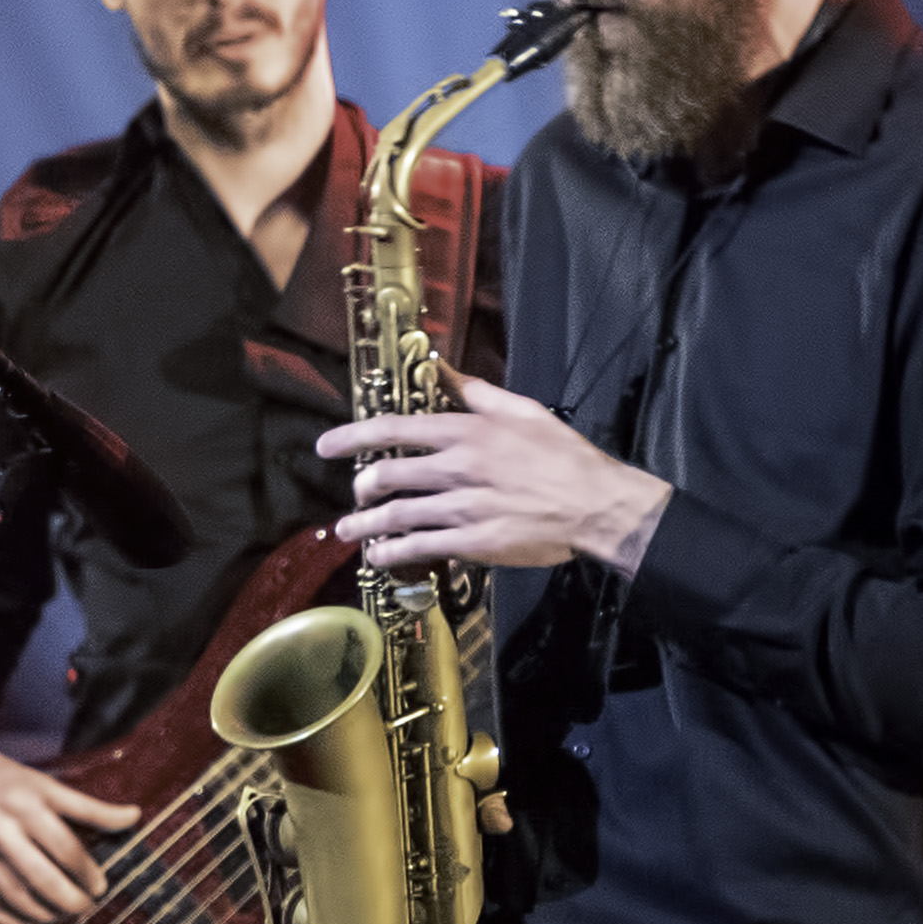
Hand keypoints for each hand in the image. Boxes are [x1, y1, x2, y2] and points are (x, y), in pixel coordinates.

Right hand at [0, 708, 144, 923]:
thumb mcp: (42, 783)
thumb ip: (87, 806)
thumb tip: (135, 817)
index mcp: (23, 799)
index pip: (65, 847)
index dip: (87, 873)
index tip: (100, 887)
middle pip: (39, 876)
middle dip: (69, 901)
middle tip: (85, 909)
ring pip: (11, 894)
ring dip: (41, 914)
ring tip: (60, 917)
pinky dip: (7, 919)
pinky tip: (27, 921)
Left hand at [323, 372, 669, 574]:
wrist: (596, 504)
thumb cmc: (562, 454)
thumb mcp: (521, 410)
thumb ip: (475, 391)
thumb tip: (440, 367)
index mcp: (467, 432)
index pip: (395, 429)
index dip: (353, 436)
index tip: (326, 446)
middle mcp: (459, 468)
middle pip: (388, 476)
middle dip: (360, 488)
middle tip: (354, 496)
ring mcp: (465, 507)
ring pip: (398, 515)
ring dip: (366, 526)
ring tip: (349, 532)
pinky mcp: (475, 542)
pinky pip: (422, 547)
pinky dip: (394, 553)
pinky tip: (380, 557)